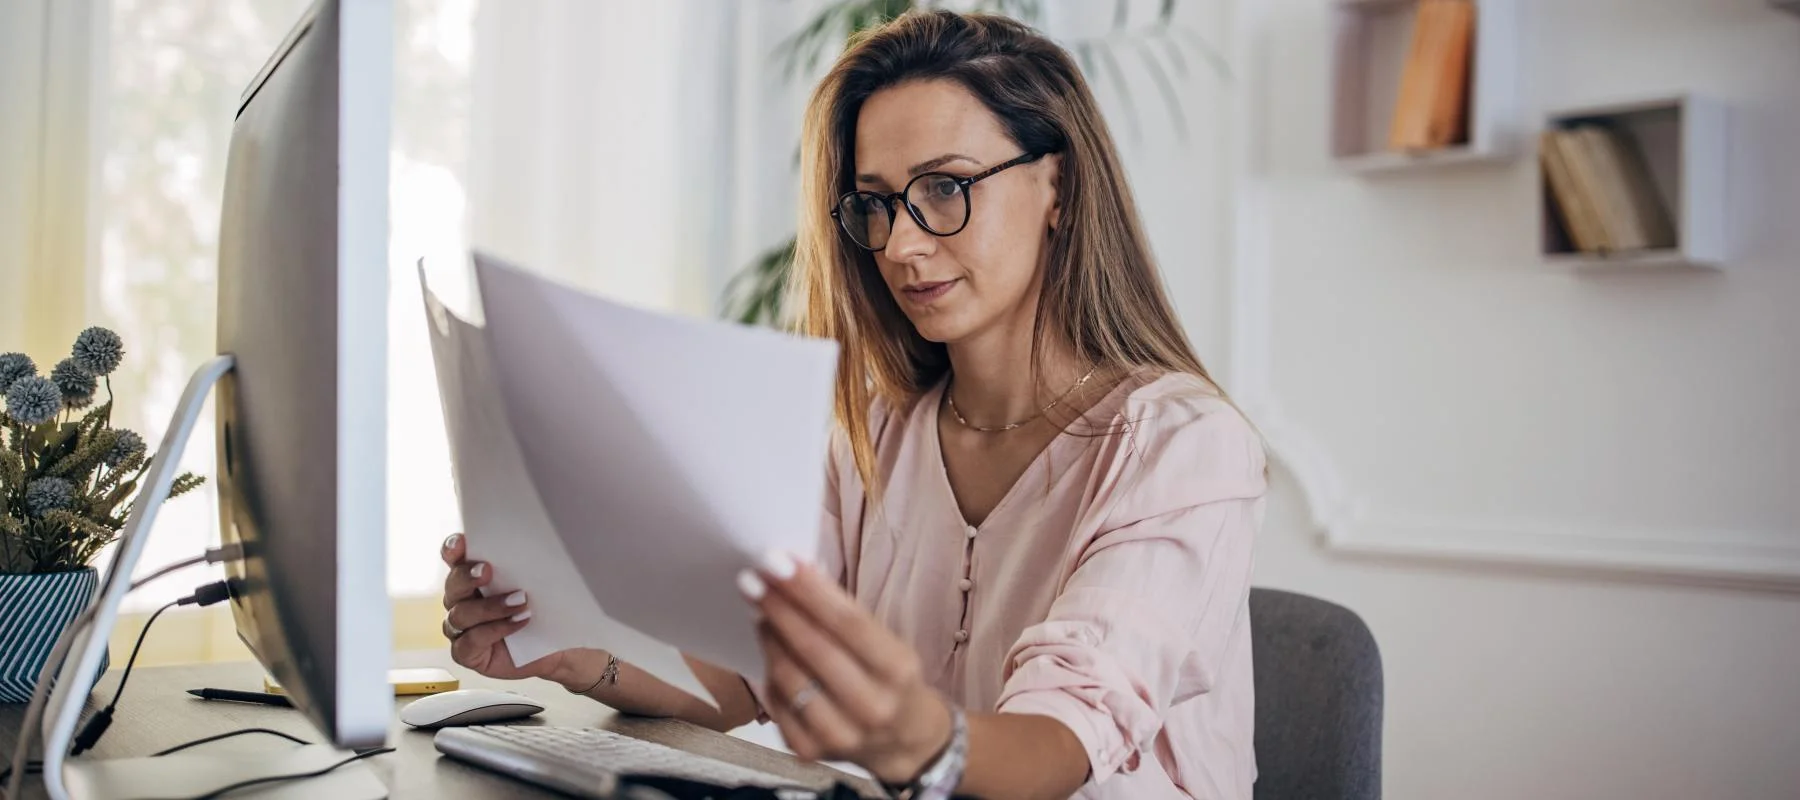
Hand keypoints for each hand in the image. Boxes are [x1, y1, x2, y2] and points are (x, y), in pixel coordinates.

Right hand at [440, 532, 565, 681]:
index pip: (454, 557)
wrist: (554, 647)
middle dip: (468, 576)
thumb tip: (533, 544)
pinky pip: (470, 641)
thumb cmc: (542, 612)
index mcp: (472, 576)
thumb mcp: (537, 584)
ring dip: (491, 607)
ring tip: (520, 602)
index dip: (453, 549)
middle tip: (487, 571)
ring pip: (461, 614)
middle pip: (453, 584)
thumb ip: (524, 566)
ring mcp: (460, 628)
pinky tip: (517, 623)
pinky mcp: (466, 652)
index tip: (461, 543)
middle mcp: (461, 600)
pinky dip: (494, 630)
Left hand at [739, 551, 953, 784]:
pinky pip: (776, 703)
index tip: (778, 562)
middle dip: (778, 608)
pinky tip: (771, 651)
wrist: (904, 739)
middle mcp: (872, 706)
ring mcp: (840, 734)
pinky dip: (769, 672)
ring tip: (760, 612)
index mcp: (897, 671)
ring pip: (789, 677)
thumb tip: (794, 576)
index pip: (846, 622)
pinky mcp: (810, 751)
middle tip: (752, 579)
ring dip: (769, 638)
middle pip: (813, 648)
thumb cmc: (889, 679)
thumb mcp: (887, 644)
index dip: (809, 590)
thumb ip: (844, 617)